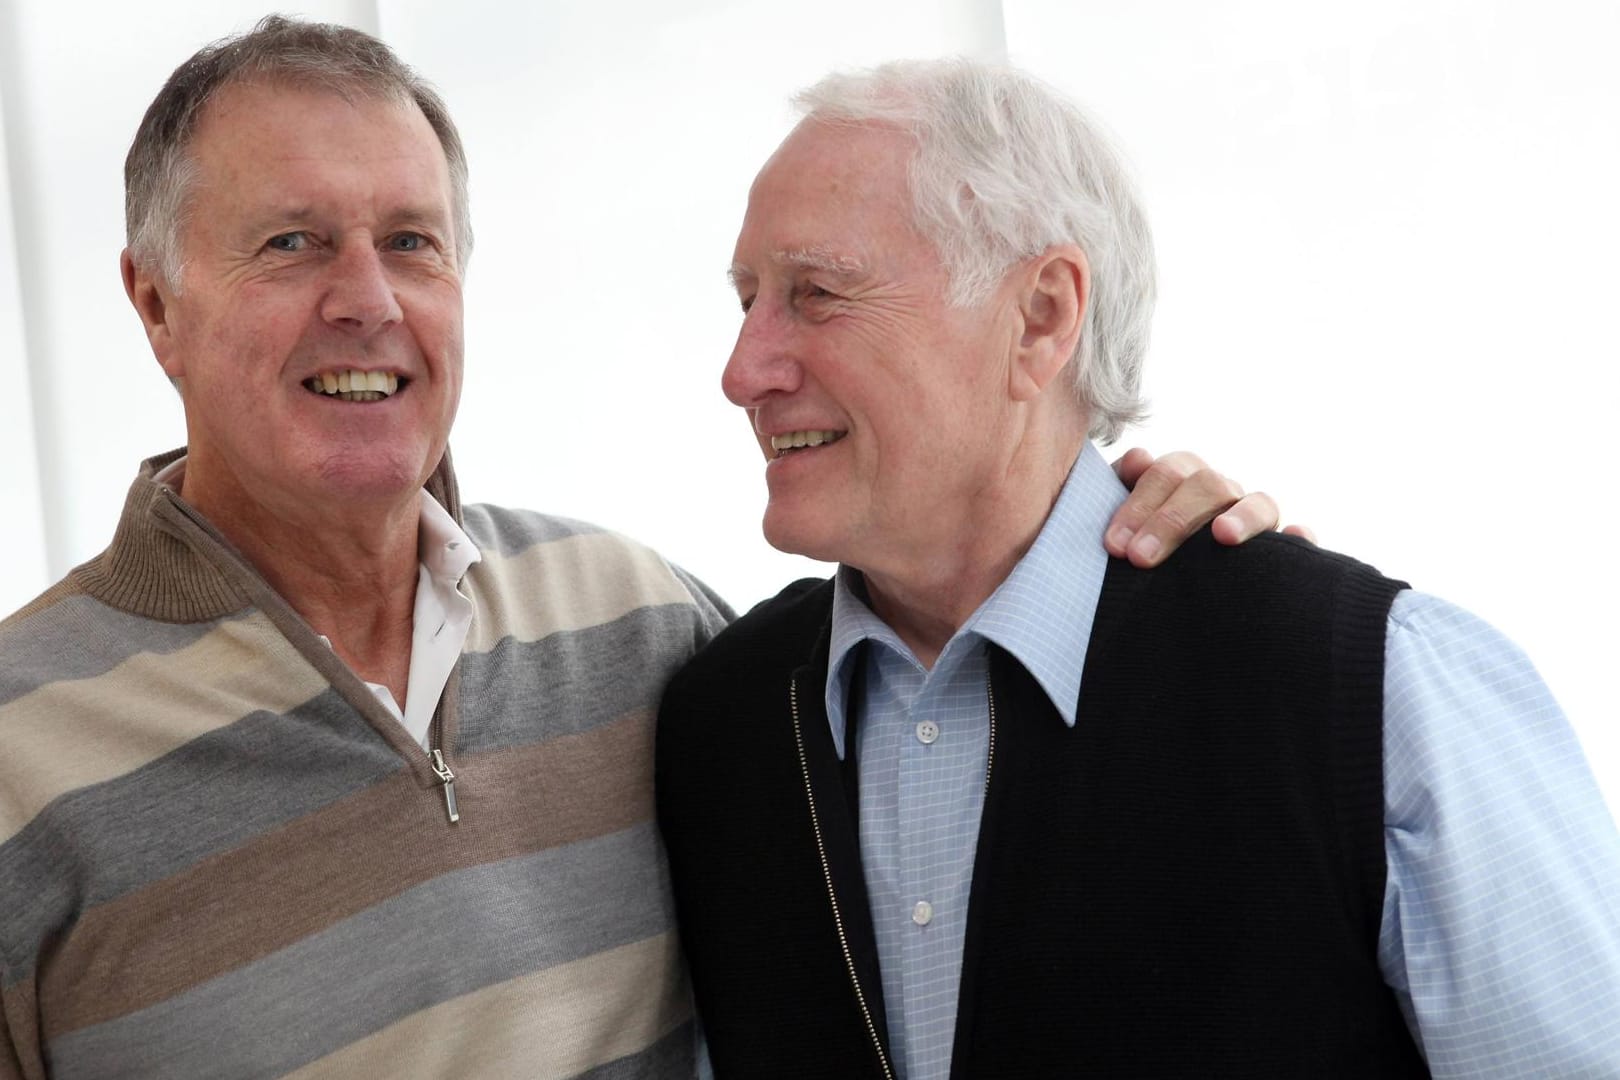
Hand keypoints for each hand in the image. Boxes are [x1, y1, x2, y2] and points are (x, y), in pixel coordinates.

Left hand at [1105, 448, 1313, 567]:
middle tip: (1140, 557)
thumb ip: (1123, 488)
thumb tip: (1138, 458)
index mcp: (1184, 478)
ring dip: (1242, 516)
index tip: (1116, 545)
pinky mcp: (1282, 551)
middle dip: (1171, 519)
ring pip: (1259, 503)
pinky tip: (1295, 537)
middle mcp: (1222, 493)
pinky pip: (1300, 538)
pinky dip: (1300, 536)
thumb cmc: (1140, 547)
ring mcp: (1255, 518)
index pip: (1166, 474)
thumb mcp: (1127, 520)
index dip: (1138, 506)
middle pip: (1208, 485)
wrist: (1168, 586)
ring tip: (1222, 536)